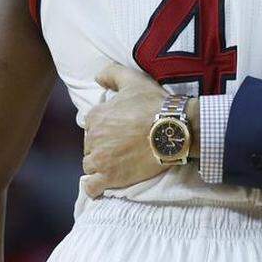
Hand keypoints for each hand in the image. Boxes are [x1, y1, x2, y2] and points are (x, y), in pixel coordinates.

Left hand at [82, 62, 170, 197]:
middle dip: (102, 147)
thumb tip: (97, 77)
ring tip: (117, 164)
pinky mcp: (110, 178)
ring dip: (100, 166)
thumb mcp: (134, 80)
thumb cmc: (154, 105)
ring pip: (90, 166)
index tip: (119, 131)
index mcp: (96, 116)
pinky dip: (96, 187)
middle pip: (90, 146)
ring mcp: (101, 159)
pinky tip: (105, 183)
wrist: (172, 130)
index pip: (91, 126)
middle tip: (121, 147)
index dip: (104, 129)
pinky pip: (92, 187)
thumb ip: (112, 73)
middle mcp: (93, 138)